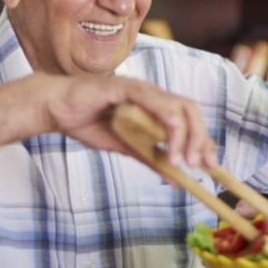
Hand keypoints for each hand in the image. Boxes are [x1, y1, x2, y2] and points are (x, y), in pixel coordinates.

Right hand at [43, 74, 217, 168]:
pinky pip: (152, 102)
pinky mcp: (125, 87)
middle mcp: (152, 94)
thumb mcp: (126, 148)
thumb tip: (177, 180)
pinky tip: (165, 144)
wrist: (56, 109)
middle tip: (201, 165)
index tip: (210, 164)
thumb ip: (151, 159)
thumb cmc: (88, 123)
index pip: (189, 119)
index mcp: (155, 106)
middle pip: (190, 110)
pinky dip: (164, 122)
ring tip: (181, 162)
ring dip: (185, 135)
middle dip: (201, 138)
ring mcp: (140, 89)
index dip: (203, 140)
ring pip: (177, 107)